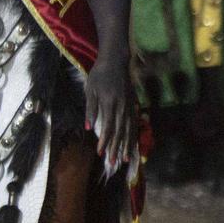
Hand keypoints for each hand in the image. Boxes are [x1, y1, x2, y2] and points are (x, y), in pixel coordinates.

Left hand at [83, 54, 132, 172]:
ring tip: (125, 158)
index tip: (100, 153)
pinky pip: (135, 122)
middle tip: (112, 162)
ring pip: (129, 129)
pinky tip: (132, 143)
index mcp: (110, 103)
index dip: (104, 141)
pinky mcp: (134, 104)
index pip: (107, 127)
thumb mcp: (91, 90)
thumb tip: (88, 128)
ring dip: (127, 144)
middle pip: (120, 131)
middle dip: (116, 147)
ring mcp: (130, 106)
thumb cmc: (100, 74)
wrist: (116, 60)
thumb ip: (91, 109)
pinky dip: (134, 134)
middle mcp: (122, 107)